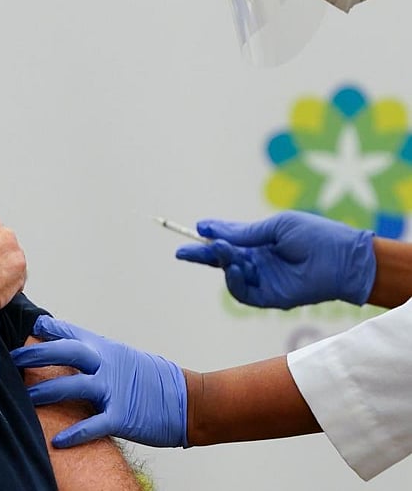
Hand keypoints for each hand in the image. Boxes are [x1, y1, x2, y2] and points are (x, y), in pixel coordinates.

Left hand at [10, 315, 186, 447]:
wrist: (186, 400)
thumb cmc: (149, 379)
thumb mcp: (120, 355)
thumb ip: (93, 350)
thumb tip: (64, 342)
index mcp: (105, 348)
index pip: (72, 332)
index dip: (49, 328)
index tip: (29, 326)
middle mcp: (107, 364)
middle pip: (67, 352)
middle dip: (38, 353)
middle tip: (14, 357)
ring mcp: (114, 390)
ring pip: (73, 387)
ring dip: (46, 391)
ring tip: (26, 396)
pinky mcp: (122, 416)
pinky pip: (93, 424)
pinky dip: (75, 433)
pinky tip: (57, 441)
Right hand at [176, 211, 374, 308]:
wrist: (343, 259)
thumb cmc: (315, 236)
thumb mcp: (275, 227)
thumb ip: (243, 233)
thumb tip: (207, 228)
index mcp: (259, 244)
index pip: (227, 242)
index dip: (209, 237)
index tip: (194, 229)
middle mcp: (257, 263)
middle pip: (221, 260)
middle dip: (201, 255)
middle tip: (182, 252)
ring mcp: (263, 280)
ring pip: (229, 275)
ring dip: (222, 262)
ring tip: (221, 249)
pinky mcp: (270, 297)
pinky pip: (243, 293)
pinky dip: (234, 281)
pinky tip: (236, 267)